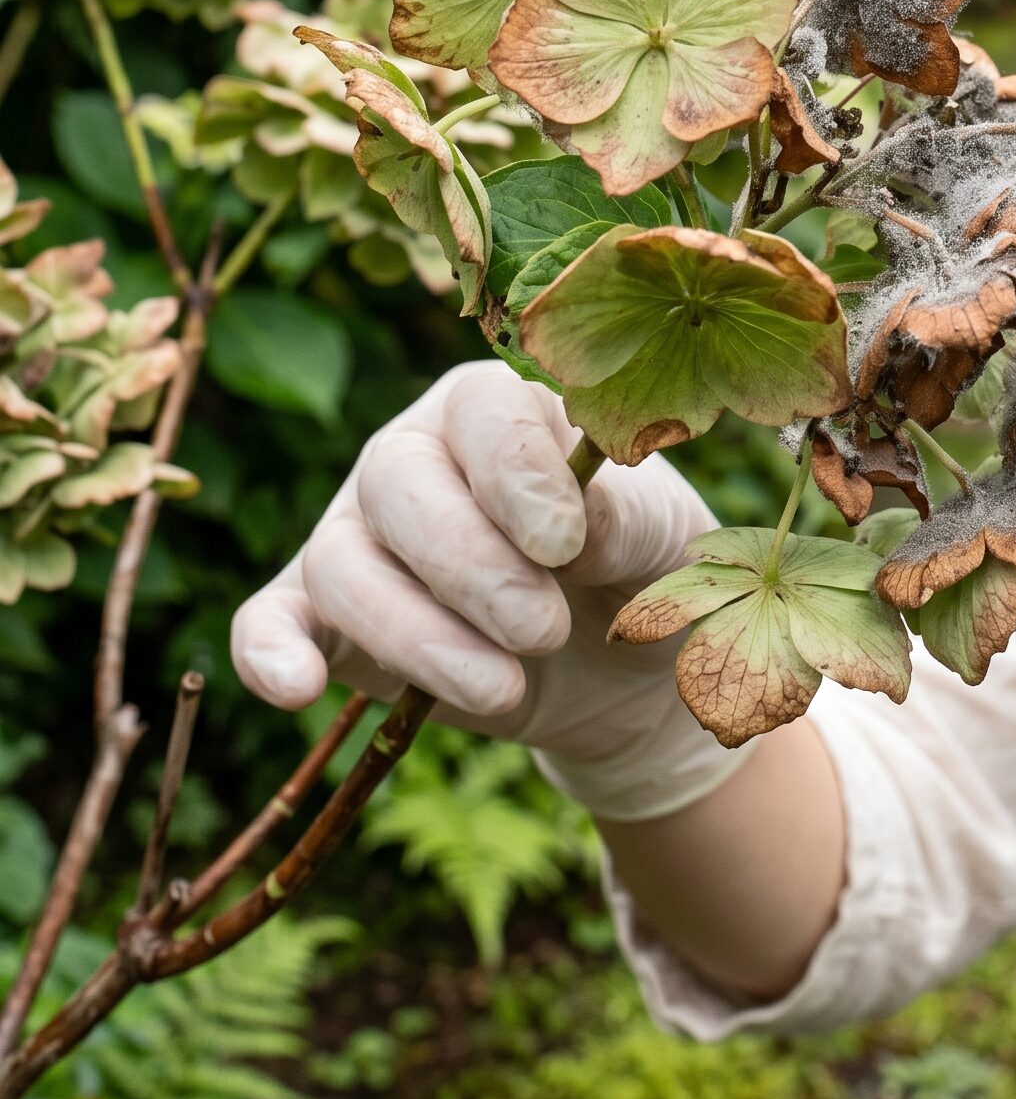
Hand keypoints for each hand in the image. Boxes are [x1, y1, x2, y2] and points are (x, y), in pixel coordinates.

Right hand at [231, 359, 743, 813]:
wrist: (622, 666)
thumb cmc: (641, 564)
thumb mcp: (662, 534)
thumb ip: (624, 517)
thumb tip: (571, 532)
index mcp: (497, 408)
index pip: (481, 410)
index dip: (516, 476)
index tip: (564, 546)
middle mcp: (413, 454)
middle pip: (398, 483)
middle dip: (472, 568)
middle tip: (545, 631)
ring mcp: (359, 532)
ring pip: (342, 563)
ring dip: (418, 635)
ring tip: (505, 687)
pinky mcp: (330, 619)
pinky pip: (270, 620)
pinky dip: (269, 653)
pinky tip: (298, 690)